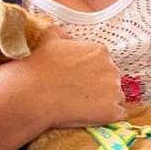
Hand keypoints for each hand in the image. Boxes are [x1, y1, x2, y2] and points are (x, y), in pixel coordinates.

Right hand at [0, 27, 126, 149]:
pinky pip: (118, 114)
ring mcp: (114, 92)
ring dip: (105, 100)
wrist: (32, 94)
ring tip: (84, 105)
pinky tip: (92, 116)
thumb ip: (61, 33)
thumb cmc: (39, 66)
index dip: (90, 72)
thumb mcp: (49, 38)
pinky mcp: (112, 112)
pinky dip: (107, 116)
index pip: (103, 62)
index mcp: (100, 51)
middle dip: (99, 85)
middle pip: (111, 78)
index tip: (78, 78)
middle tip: (79, 92)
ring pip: (116, 96)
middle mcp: (112, 69)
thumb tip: (66, 36)